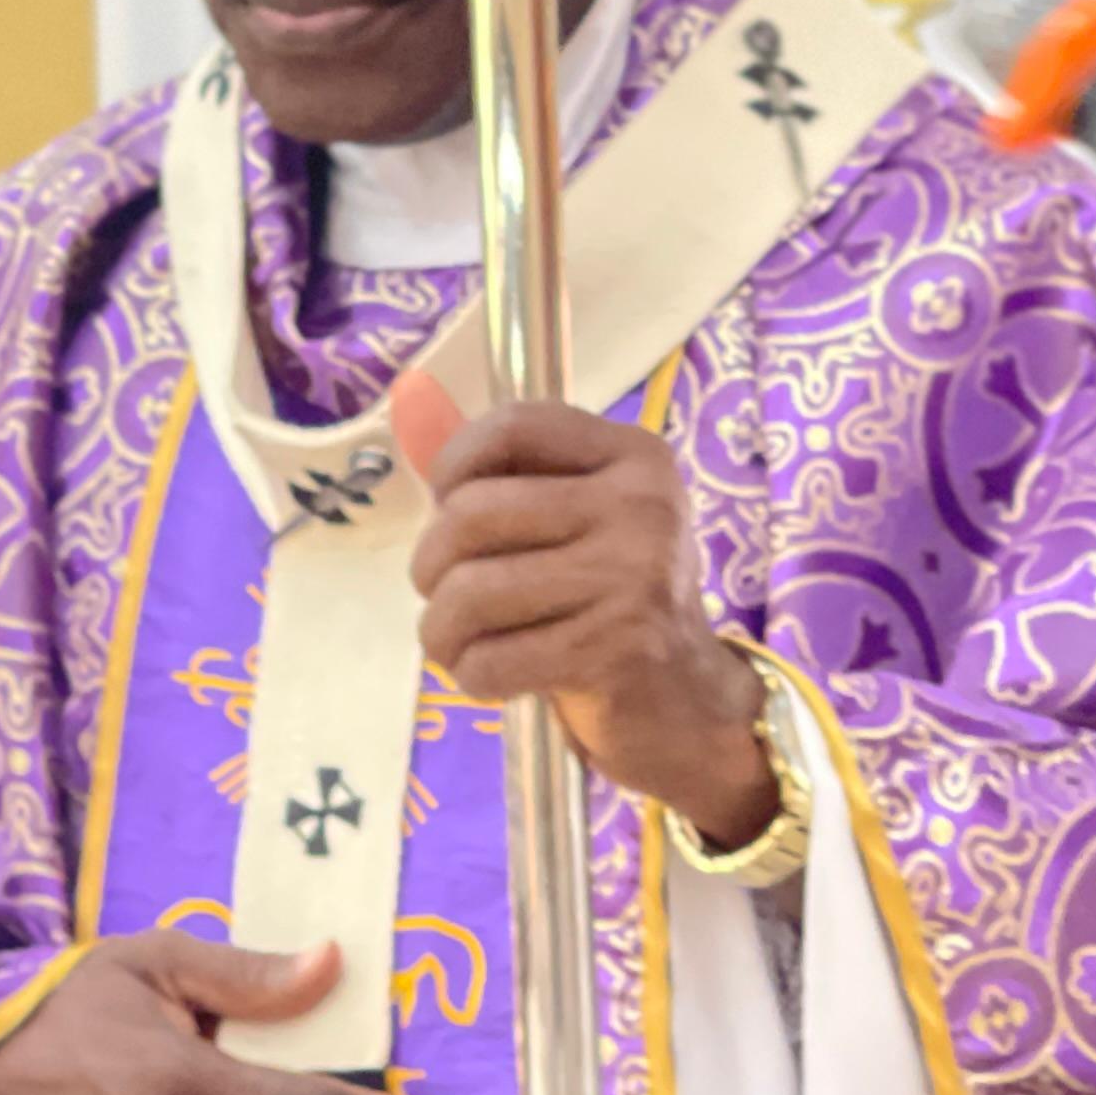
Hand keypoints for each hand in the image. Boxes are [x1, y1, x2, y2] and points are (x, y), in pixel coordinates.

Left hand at [391, 373, 775, 846]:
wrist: (687, 701)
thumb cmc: (609, 598)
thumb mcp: (571, 518)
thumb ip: (491, 467)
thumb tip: (408, 393)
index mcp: (635, 456)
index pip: (512, 427)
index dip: (453, 465)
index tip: (448, 509)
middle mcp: (643, 506)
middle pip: (472, 514)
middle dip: (431, 565)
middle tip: (446, 593)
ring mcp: (634, 578)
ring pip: (470, 593)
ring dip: (441, 631)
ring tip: (459, 642)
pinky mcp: (617, 652)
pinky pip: (490, 661)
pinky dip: (472, 676)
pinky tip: (495, 676)